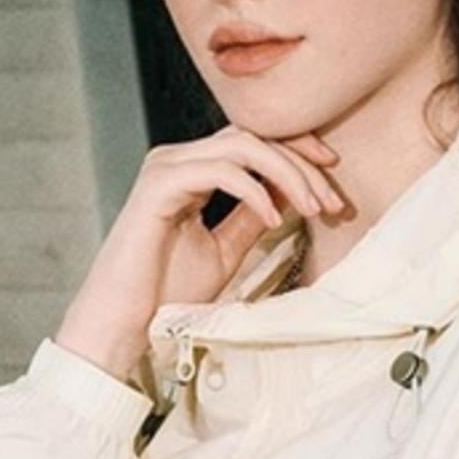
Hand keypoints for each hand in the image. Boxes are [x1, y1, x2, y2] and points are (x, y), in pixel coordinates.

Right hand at [54, 125, 346, 385]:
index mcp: (192, 170)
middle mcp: (178, 159)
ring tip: (313, 207)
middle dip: (301, 164)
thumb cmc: (166, 293)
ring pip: (242, 145)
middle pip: (254, 137)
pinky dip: (256, 191)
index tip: (332, 184)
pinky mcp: (160, 184)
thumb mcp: (226, 250)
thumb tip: (290, 195)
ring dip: (287, 173)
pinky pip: (221, 170)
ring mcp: (166, 166)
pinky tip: (277, 218)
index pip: (253, 143)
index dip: (298, 154)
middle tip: (333, 201)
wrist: (126, 321)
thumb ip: (253, 218)